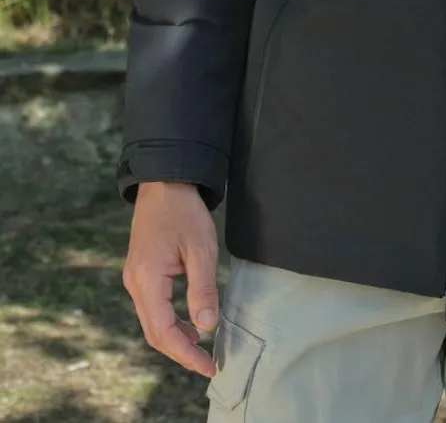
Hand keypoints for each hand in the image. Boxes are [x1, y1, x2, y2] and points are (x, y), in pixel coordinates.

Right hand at [122, 181, 219, 377]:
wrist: (165, 181)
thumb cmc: (185, 212)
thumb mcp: (201, 250)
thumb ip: (203, 290)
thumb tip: (207, 327)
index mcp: (146, 280)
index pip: (164, 331)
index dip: (186, 354)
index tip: (209, 365)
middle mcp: (134, 283)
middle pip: (154, 332)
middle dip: (181, 351)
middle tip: (208, 363)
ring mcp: (134, 278)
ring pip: (152, 321)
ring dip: (176, 336)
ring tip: (203, 347)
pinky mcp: (140, 272)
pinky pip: (152, 306)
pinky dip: (170, 320)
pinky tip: (189, 322)